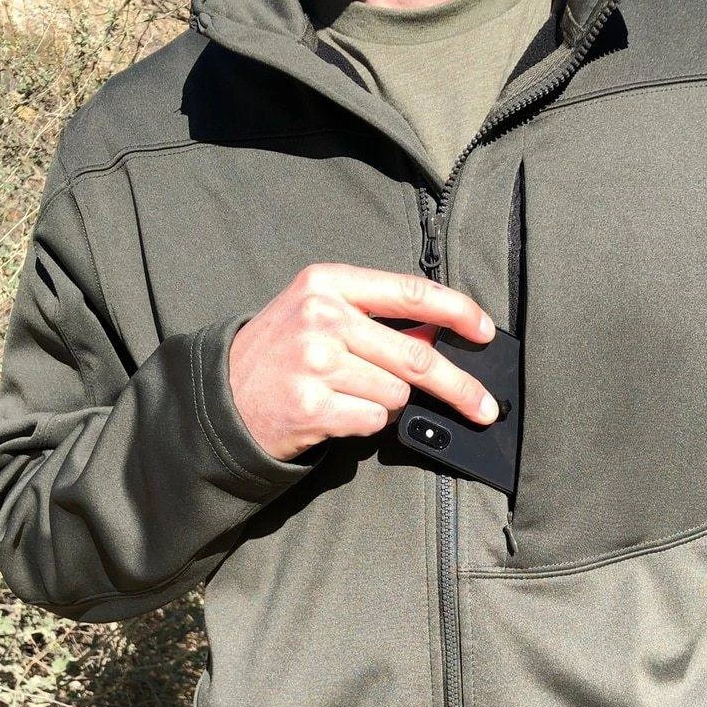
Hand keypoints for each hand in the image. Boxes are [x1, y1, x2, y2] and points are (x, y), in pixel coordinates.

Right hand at [228, 263, 498, 462]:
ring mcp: (316, 363)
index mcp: (328, 283)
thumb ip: (374, 319)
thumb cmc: (280, 354)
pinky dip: (366, 423)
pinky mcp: (312, 406)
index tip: (485, 331)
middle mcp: (322, 318)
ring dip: (387, 404)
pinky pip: (374, 420)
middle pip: (416, 357)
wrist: (221, 396)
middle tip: (484, 406)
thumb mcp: (318, 314)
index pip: (410, 292)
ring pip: (396, 394)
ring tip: (350, 396)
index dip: (457, 312)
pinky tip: (337, 414)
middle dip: (459, 387)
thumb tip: (435, 339)